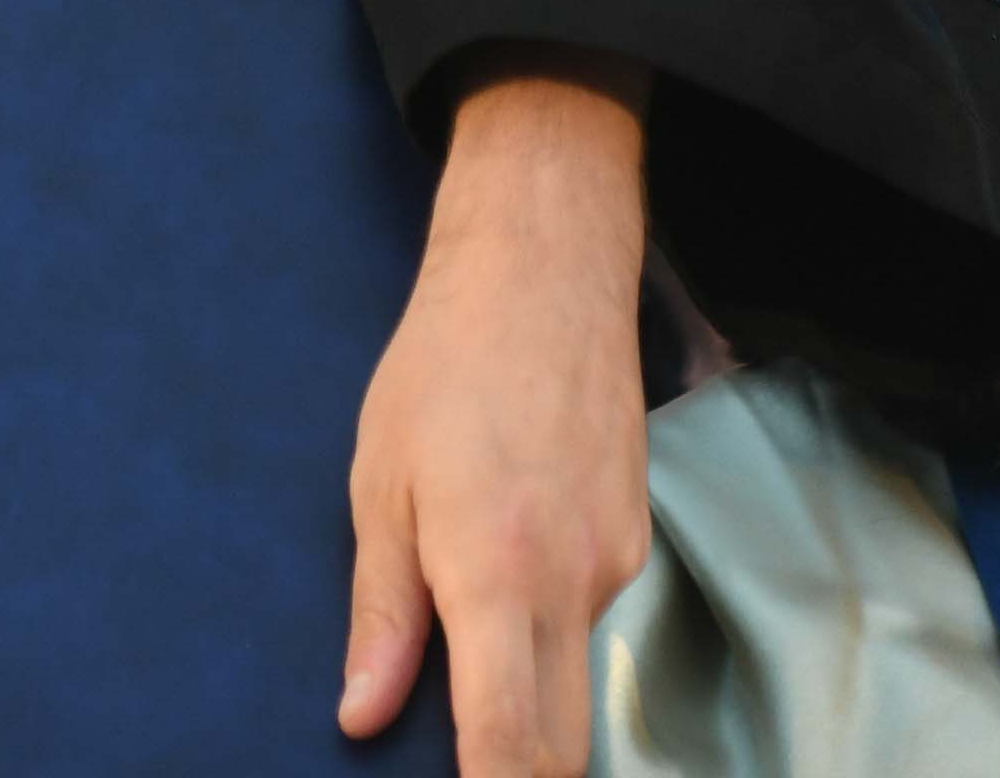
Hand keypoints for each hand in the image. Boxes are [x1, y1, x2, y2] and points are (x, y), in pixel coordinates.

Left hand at [342, 53, 655, 777]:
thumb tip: (362, 715)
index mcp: (493, 574)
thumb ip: (381, 613)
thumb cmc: (444, 367)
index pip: (508, 741)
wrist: (545, 271)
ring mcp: (615, 559)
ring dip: (531, 686)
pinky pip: (590, 613)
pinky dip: (549, 621)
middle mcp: (570, 580)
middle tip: (473, 761)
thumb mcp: (379, 486)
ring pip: (576, 673)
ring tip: (469, 622)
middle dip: (524, 773)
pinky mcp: (637, 536)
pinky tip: (510, 553)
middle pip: (563, 741)